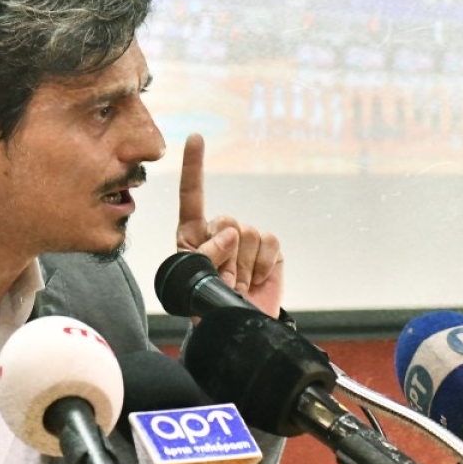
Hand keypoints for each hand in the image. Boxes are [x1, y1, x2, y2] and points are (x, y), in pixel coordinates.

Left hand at [176, 133, 283, 317]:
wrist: (238, 326)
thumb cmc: (207, 303)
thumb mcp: (193, 281)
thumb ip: (205, 256)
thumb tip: (230, 233)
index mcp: (192, 233)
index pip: (192, 195)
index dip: (194, 165)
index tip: (196, 136)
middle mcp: (220, 230)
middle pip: (227, 221)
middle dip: (226, 258)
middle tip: (223, 281)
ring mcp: (246, 238)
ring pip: (249, 234)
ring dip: (244, 266)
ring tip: (238, 284)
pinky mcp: (269, 247)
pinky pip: (270, 243)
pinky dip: (264, 265)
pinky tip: (256, 279)